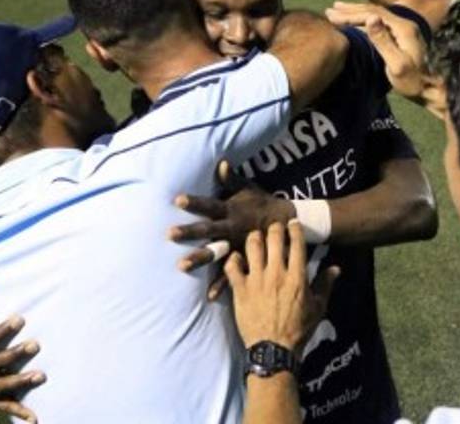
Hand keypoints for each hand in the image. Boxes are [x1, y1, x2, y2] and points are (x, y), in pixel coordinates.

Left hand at [170, 163, 295, 296]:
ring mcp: (238, 245)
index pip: (209, 205)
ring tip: (181, 265)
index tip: (178, 199)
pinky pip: (233, 274)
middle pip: (208, 229)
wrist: (290, 223)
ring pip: (217, 253)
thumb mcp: (249, 189)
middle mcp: (233, 228)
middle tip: (170, 233)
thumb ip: (232, 179)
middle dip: (190, 232)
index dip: (195, 202)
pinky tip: (209, 296)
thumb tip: (221, 163)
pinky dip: (221, 285)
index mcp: (231, 211)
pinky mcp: (246, 260)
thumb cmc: (263, 204)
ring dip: (200, 258)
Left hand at [225, 221, 339, 355]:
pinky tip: (237, 258)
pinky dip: (233, 258)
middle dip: (274, 227)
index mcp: (297, 276)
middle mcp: (276, 273)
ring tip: (256, 237)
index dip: (295, 228)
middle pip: (273, 238)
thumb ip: (325, 284)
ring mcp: (256, 280)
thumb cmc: (298, 329)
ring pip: (252, 246)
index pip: (297, 243)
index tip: (293, 223)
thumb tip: (336, 268)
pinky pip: (231, 266)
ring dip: (255, 237)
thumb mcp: (318, 307)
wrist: (273, 349)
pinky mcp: (239, 289)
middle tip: (274, 228)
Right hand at [325, 2, 446, 116]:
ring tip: (337, 10)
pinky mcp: (401, 36)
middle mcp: (405, 24)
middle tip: (329, 10)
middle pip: (374, 11)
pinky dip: (363, 20)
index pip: (373, 14)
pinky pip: (379, 22)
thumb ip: (383, 41)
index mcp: (403, 28)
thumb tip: (370, 18)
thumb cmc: (412, 82)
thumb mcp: (396, 64)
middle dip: (350, 10)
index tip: (332, 16)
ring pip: (376, 15)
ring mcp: (404, 30)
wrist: (430, 90)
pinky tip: (355, 22)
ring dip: (356, 12)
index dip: (351, 14)